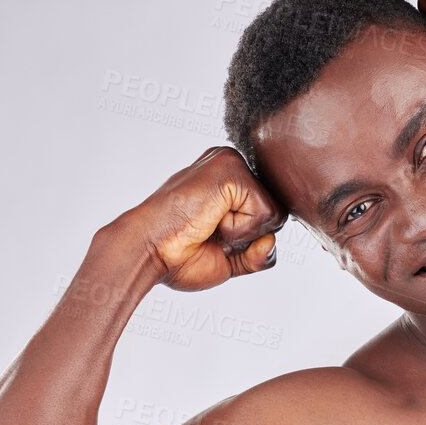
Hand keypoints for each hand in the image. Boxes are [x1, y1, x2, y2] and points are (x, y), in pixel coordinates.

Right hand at [121, 146, 285, 290]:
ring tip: (207, 225)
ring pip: (274, 213)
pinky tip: (209, 220)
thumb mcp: (230, 261)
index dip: (248, 241)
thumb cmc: (177, 257)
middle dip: (248, 239)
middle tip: (208, 233)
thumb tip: (271, 242)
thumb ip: (258, 254)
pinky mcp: (231, 168)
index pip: (268, 217)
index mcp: (229, 183)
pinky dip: (240, 229)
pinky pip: (265, 212)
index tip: (210, 238)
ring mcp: (231, 163)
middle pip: (276, 214)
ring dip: (242, 234)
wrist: (149, 251)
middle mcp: (231, 167)